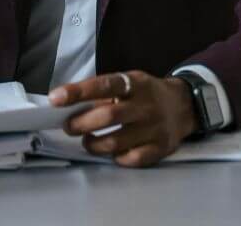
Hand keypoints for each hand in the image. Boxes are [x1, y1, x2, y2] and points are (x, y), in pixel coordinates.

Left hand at [49, 70, 197, 167]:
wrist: (184, 105)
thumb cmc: (145, 93)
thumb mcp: (128, 82)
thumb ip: (102, 92)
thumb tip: (67, 104)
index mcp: (134, 83)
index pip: (103, 85)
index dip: (77, 92)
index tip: (55, 98)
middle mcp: (146, 105)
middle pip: (108, 116)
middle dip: (81, 123)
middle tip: (69, 126)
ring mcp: (155, 128)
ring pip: (116, 142)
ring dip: (94, 144)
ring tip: (87, 141)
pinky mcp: (161, 148)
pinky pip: (132, 158)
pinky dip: (116, 158)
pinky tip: (111, 152)